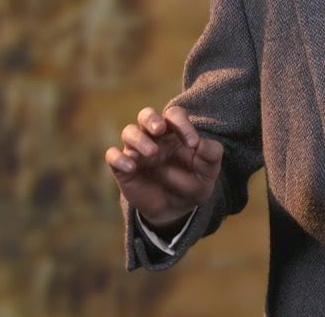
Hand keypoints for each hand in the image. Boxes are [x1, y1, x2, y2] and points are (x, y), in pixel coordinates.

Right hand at [104, 106, 222, 230]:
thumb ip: (211, 155)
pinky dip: (119, 158)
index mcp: (175, 132)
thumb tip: (203, 143)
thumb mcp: (208, 172)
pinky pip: (112, 156)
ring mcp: (137, 151)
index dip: (183, 123)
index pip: (174, 115)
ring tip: (152, 152)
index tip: (193, 143)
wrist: (176, 209)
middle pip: (146, 115)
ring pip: (129, 132)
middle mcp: (154, 137)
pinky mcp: (123, 168)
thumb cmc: (193, 183)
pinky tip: (131, 167)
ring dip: (138, 139)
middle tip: (160, 129)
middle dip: (151, 119)